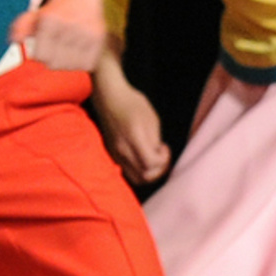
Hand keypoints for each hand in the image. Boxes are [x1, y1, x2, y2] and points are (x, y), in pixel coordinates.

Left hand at [10, 0, 106, 73]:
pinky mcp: (99, 38)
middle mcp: (70, 26)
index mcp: (51, 20)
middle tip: (54, 49)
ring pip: (70, 66)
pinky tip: (78, 53)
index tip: (43, 47)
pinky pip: (88, 64)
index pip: (41, 56)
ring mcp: (86, 33)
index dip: (40, 54)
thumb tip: (14, 40)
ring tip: (66, 51)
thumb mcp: (34, 15)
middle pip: (54, 64)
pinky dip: (81, 63)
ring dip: (66, 62)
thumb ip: (20, 27)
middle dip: (52, 59)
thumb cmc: (55, 10)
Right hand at [91, 69, 172, 184]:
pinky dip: (139, 169)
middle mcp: (122, 149)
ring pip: (135, 178)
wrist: (110, 98)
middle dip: (158, 170)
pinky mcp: (112, 154)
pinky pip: (128, 171)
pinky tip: (142, 155)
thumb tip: (157, 156)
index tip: (164, 147)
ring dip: (148, 172)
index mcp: (134, 137)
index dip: (163, 160)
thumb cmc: (133, 104)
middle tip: (162, 155)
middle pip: (144, 176)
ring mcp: (115, 153)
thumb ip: (154, 141)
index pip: (151, 163)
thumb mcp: (152, 119)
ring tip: (153, 158)